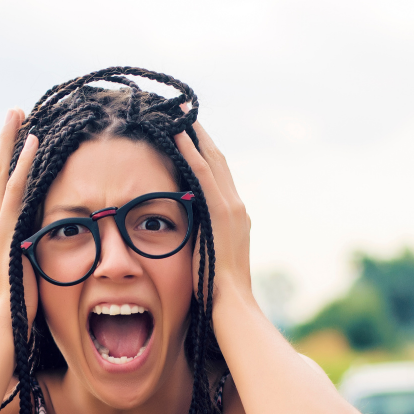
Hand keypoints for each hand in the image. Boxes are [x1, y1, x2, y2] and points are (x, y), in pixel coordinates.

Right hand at [0, 109, 38, 326]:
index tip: (20, 139)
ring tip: (19, 113)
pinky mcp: (4, 232)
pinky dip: (22, 165)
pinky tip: (32, 143)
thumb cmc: (14, 315)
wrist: (0, 332)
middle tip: (15, 112)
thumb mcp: (20, 280)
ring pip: (1, 174)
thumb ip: (27, 262)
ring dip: (11, 142)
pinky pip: (15, 191)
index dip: (8, 163)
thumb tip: (42, 256)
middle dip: (5, 142)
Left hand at [174, 117, 253, 310]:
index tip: (188, 129)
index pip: (217, 174)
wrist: (231, 305)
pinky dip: (190, 151)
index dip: (204, 149)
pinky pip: (202, 174)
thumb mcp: (207, 257)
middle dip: (200, 133)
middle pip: (217, 159)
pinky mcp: (220, 212)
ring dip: (195, 133)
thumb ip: (199, 238)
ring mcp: (231, 207)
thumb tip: (183, 234)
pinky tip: (177, 134)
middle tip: (184, 108)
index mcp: (233, 215)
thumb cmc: (214, 291)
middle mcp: (236, 205)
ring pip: (211, 159)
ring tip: (179, 111)